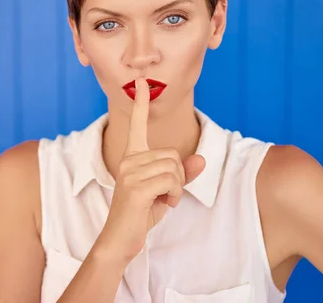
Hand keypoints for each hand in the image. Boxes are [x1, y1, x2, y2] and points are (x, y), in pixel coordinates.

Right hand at [96, 78, 205, 263]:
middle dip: (178, 176)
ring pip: (174, 167)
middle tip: (165, 194)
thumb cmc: (141, 213)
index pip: (136, 125)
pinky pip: (171, 181)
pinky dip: (174, 195)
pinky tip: (162, 204)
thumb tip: (201, 160)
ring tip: (162, 199)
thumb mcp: (165, 191)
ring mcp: (130, 172)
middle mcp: (128, 160)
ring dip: (177, 187)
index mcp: (132, 157)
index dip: (141, 103)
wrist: (120, 238)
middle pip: (173, 154)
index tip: (142, 82)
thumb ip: (182, 174)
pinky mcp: (136, 186)